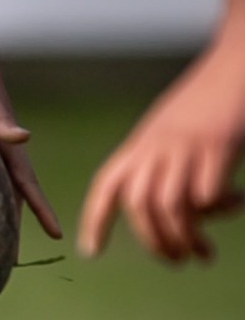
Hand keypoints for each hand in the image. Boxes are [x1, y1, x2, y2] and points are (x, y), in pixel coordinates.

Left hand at [78, 22, 244, 262]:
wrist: (236, 59)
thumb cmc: (207, 100)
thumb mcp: (172, 131)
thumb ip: (163, 163)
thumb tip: (171, 211)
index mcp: (142, 143)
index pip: (108, 184)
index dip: (95, 218)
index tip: (90, 251)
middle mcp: (158, 145)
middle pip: (139, 204)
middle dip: (154, 242)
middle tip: (178, 261)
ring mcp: (187, 144)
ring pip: (170, 205)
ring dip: (185, 238)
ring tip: (203, 253)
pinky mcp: (218, 144)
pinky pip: (208, 192)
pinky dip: (220, 209)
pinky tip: (238, 201)